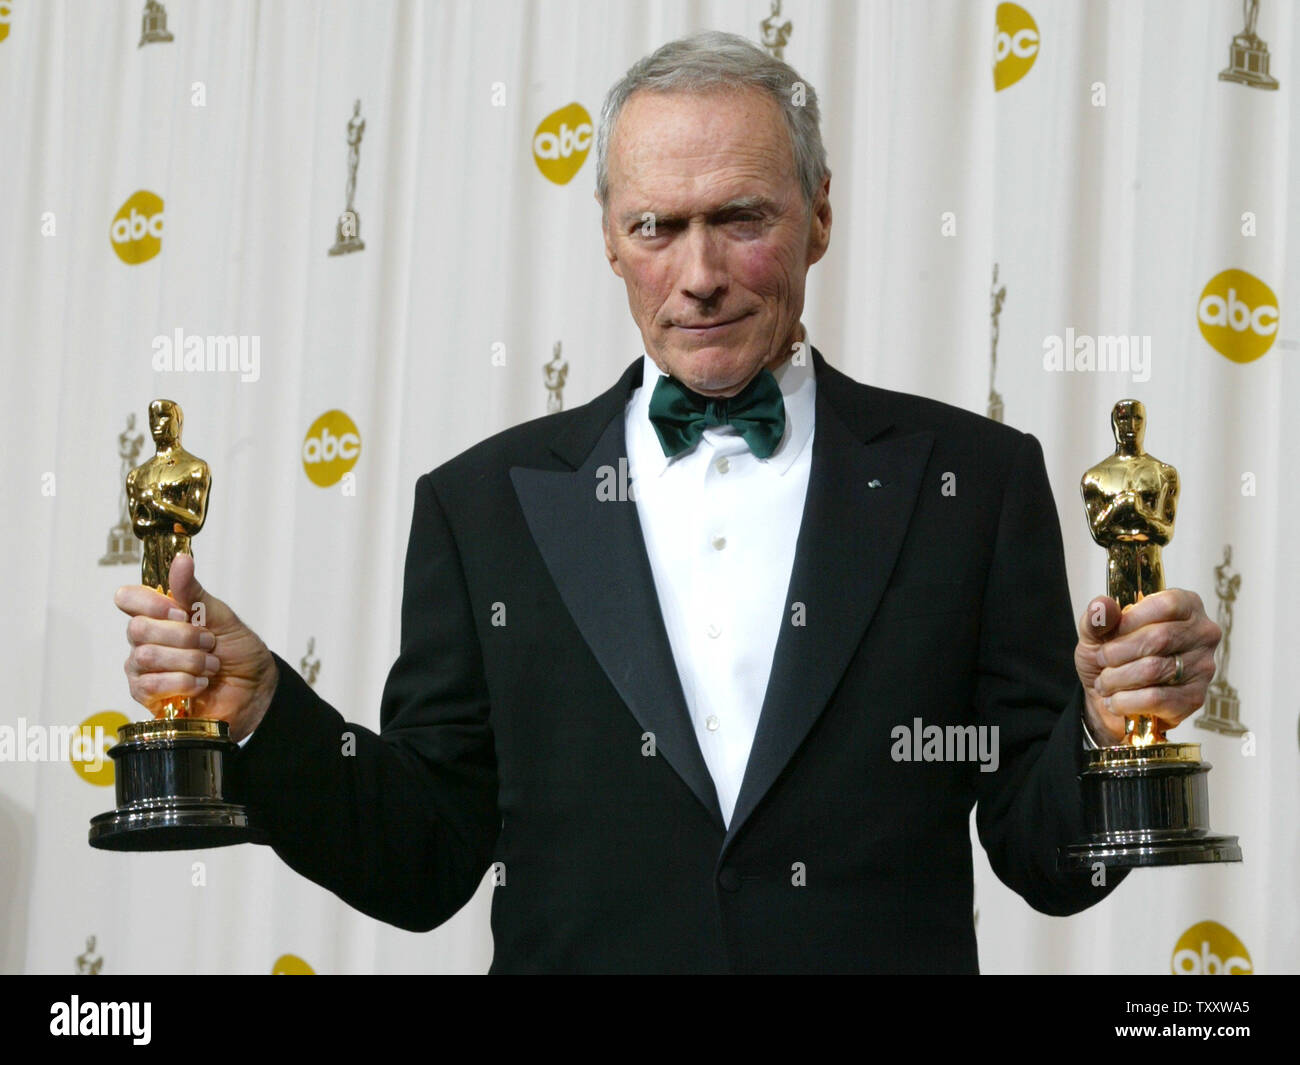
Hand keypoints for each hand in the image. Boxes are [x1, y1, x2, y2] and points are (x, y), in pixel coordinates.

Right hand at [115, 553, 277, 741]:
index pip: (128, 598)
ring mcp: (143, 669)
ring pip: (146, 657)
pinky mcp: (148, 697)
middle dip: (183, 636)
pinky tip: (200, 684)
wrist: (256, 689)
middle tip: (209, 642)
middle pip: (138, 629)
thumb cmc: (238, 651)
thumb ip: (194, 593)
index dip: (150, 604)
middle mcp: (145, 640)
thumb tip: (181, 560)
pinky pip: (149, 686)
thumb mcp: (222, 617)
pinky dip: (183, 683)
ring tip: (211, 666)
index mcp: (160, 615)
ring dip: (189, 661)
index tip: (181, 612)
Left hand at [1075, 589, 1220, 744]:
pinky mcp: (1195, 698)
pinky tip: (1114, 700)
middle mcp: (1203, 634)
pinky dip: (1125, 701)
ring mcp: (1203, 668)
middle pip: (1159, 638)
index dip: (1130, 620)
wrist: (1109, 697)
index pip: (1166, 605)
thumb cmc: (1111, 656)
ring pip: (1154, 669)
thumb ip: (1098, 617)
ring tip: (1103, 682)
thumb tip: (1102, 606)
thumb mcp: (1096, 631)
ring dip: (1117, 678)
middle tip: (1101, 660)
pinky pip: (1155, 699)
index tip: (1109, 634)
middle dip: (1118, 652)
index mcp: (1186, 606)